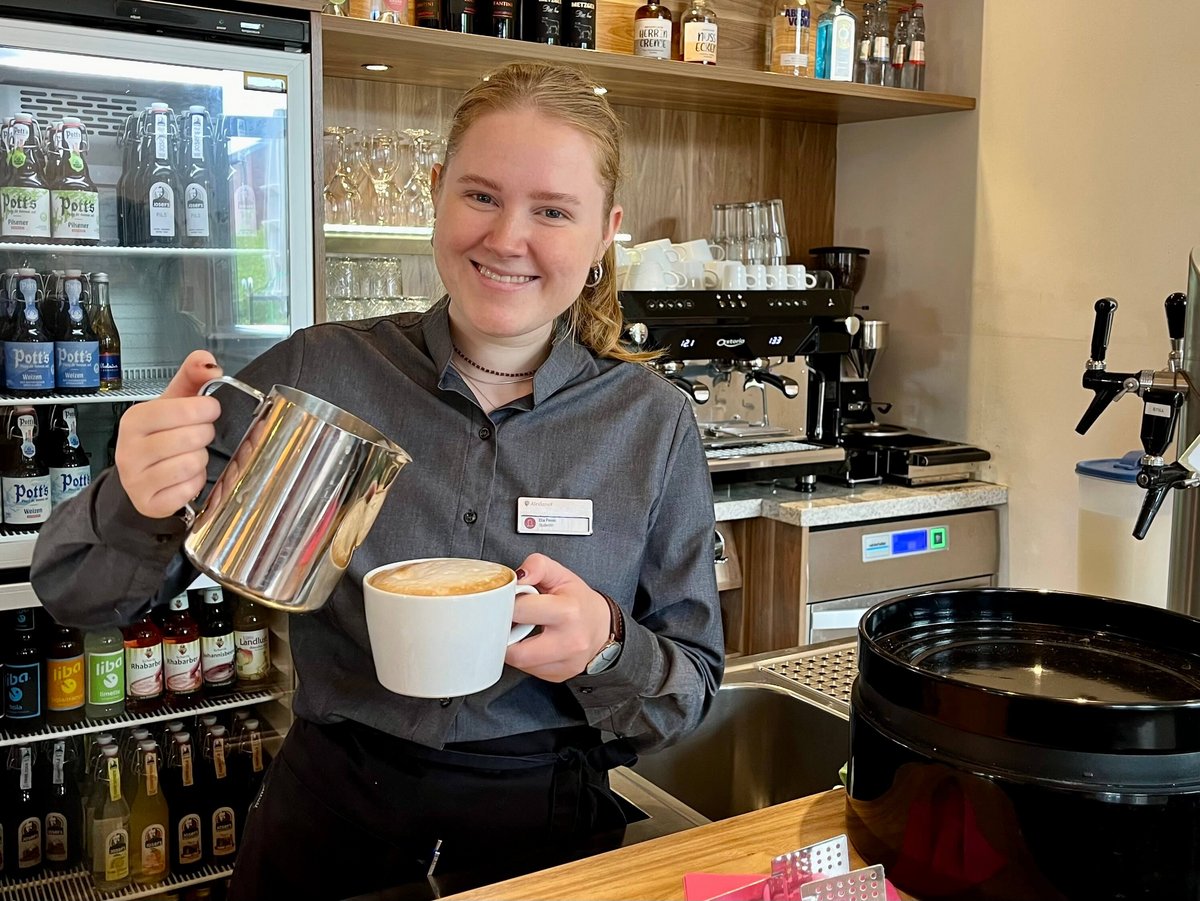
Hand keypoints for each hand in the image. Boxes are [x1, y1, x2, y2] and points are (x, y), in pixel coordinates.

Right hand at [114, 350, 222, 519]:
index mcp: (135, 419)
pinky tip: (184, 478)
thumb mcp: (172, 404)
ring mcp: (136, 479)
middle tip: (197, 437)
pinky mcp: (149, 503)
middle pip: (192, 437)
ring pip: (192, 464)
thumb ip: (191, 377)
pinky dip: (195, 484)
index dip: (206, 409)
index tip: (209, 410)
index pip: (182, 409)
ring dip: (200, 460)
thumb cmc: (158, 437)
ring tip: (188, 456)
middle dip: (204, 436)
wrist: (137, 480)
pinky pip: (189, 490)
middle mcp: (129, 449)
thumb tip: (209, 360)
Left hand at [505, 553, 614, 681]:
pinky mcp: (558, 676)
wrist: (602, 628)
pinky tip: (532, 644)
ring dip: (512, 647)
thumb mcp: (561, 574)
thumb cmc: (578, 600)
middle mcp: (569, 642)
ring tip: (520, 631)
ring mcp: (565, 663)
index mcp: (568, 612)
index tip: (506, 601)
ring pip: (519, 664)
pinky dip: (524, 658)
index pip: (520, 610)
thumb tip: (517, 576)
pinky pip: (528, 671)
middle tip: (507, 622)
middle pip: (516, 651)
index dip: (506, 604)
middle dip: (504, 635)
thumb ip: (537, 566)